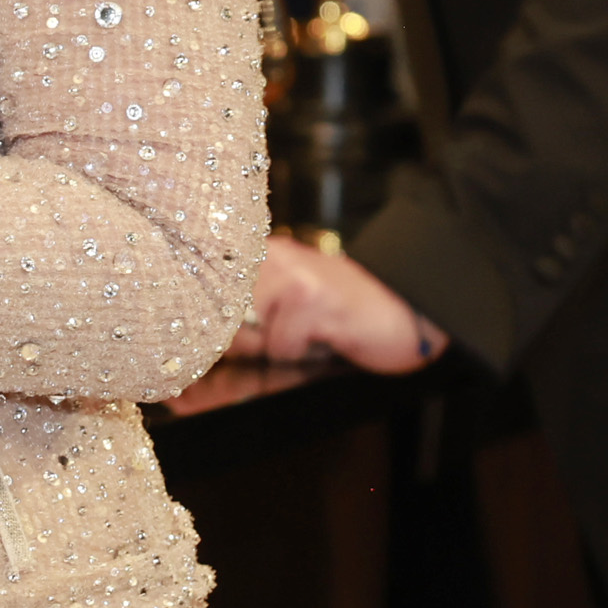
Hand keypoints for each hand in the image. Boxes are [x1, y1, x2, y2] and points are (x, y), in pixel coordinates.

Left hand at [228, 232, 448, 373]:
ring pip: (252, 334)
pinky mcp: (313, 297)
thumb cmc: (346, 314)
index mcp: (262, 252)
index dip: (207, 328)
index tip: (206, 355)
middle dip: (249, 340)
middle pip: (223, 317)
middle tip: (294, 334)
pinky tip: (330, 335)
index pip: (208, 292)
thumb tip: (200, 353)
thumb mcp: (288, 309)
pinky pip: (282, 346)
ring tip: (315, 331)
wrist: (407, 311)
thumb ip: (246, 320)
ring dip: (281, 346)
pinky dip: (304, 353)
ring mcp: (293, 273)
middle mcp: (273, 254)